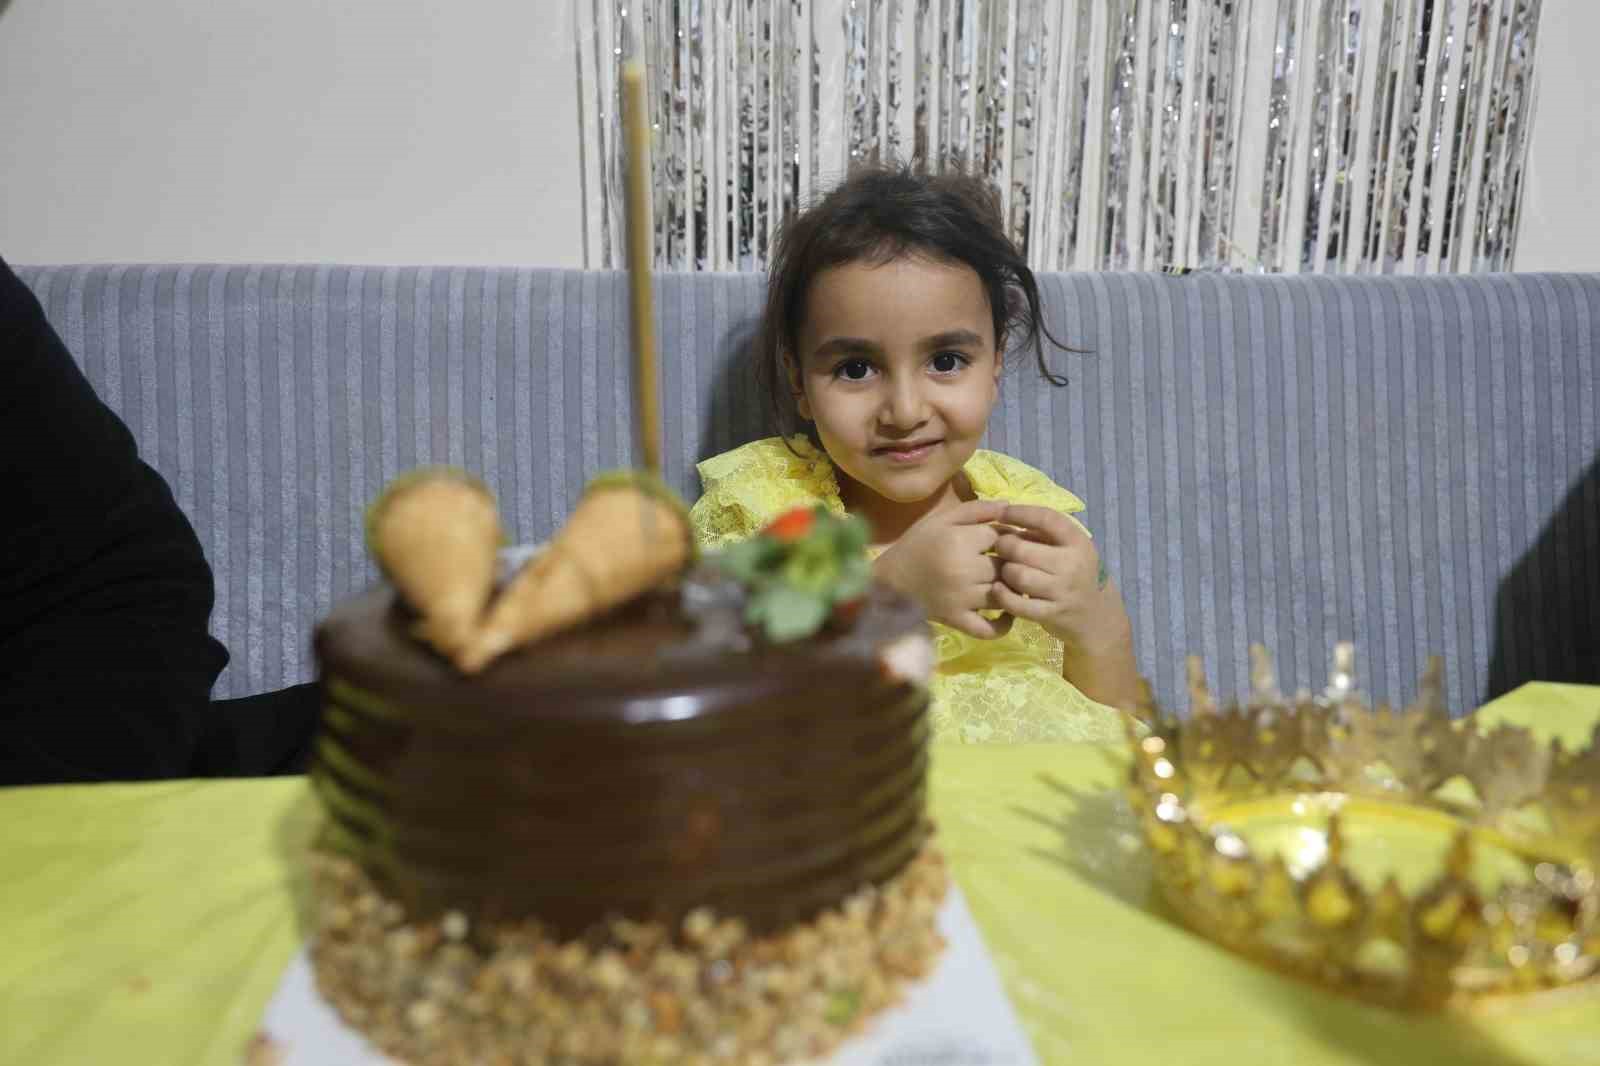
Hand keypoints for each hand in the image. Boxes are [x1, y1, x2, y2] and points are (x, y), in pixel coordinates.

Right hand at [872, 499, 1013, 638]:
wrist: (888, 581)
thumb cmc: (916, 545)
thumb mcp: (941, 519)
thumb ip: (975, 509)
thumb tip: (1009, 506)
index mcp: (958, 541)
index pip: (1001, 536)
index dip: (1005, 535)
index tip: (999, 538)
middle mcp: (963, 570)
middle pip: (1006, 565)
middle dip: (1010, 561)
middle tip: (1006, 560)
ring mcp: (962, 599)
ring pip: (1004, 593)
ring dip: (1011, 589)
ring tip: (1007, 582)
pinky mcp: (957, 620)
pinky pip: (989, 629)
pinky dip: (1004, 625)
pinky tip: (1006, 614)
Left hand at [990, 504, 1141, 708]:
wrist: (1096, 615)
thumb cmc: (1075, 574)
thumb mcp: (1069, 549)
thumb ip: (1043, 534)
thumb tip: (1006, 515)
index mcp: (1078, 542)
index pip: (1047, 519)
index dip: (1021, 513)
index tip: (1003, 512)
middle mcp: (1072, 564)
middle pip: (1021, 549)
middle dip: (1004, 546)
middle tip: (1000, 547)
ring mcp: (1062, 591)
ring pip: (1016, 575)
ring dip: (1004, 571)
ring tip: (1005, 570)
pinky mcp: (1051, 614)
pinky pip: (1016, 603)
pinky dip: (1002, 595)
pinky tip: (999, 589)